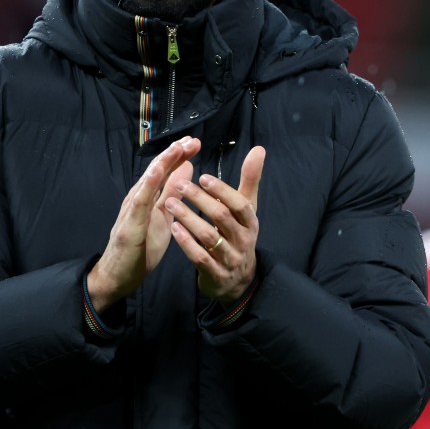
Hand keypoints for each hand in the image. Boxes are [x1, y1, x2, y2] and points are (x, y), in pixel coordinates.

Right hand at [88, 136, 200, 311]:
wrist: (119, 276)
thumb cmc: (141, 248)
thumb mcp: (163, 217)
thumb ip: (172, 193)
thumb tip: (187, 169)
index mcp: (148, 197)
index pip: (164, 171)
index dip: (179, 156)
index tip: (194, 143)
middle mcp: (138, 198)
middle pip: (157, 170)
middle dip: (174, 154)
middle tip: (191, 140)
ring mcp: (131, 210)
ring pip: (148, 181)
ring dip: (163, 163)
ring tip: (177, 148)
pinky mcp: (129, 225)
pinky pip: (139, 202)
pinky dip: (147, 185)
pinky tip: (156, 172)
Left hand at [165, 145, 265, 304]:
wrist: (237, 280)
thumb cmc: (238, 235)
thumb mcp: (247, 209)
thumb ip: (250, 179)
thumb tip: (259, 148)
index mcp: (250, 223)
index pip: (240, 204)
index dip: (222, 191)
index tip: (203, 177)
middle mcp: (243, 240)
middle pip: (222, 218)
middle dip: (200, 200)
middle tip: (179, 185)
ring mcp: (230, 259)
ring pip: (209, 237)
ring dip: (188, 218)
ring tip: (170, 203)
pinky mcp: (216, 274)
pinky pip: (200, 258)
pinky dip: (186, 243)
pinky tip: (173, 228)